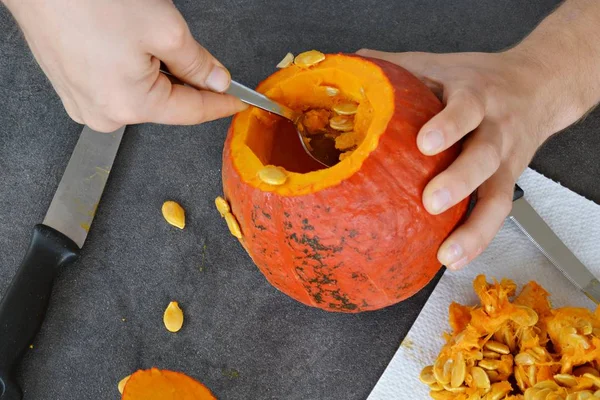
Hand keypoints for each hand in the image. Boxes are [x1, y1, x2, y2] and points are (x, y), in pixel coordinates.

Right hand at [4, 0, 245, 131]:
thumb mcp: (165, 30)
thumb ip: (197, 63)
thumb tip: (215, 80)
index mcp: (129, 106)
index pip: (191, 112)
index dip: (221, 105)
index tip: (239, 102)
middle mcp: (102, 114)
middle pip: (166, 104)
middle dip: (188, 82)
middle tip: (202, 59)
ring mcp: (82, 102)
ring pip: (141, 94)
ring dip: (159, 73)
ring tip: (150, 38)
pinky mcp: (70, 86)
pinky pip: (116, 86)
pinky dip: (134, 69)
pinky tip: (130, 44)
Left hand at [356, 48, 578, 269]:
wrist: (538, 86)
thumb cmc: (480, 79)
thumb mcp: (441, 65)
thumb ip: (399, 66)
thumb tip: (352, 66)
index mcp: (476, 96)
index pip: (467, 108)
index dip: (449, 125)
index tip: (425, 142)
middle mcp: (495, 130)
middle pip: (486, 156)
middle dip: (460, 179)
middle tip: (431, 200)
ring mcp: (505, 161)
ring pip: (498, 196)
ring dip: (475, 227)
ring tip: (448, 251)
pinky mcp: (507, 183)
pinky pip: (497, 215)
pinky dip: (477, 239)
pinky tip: (454, 258)